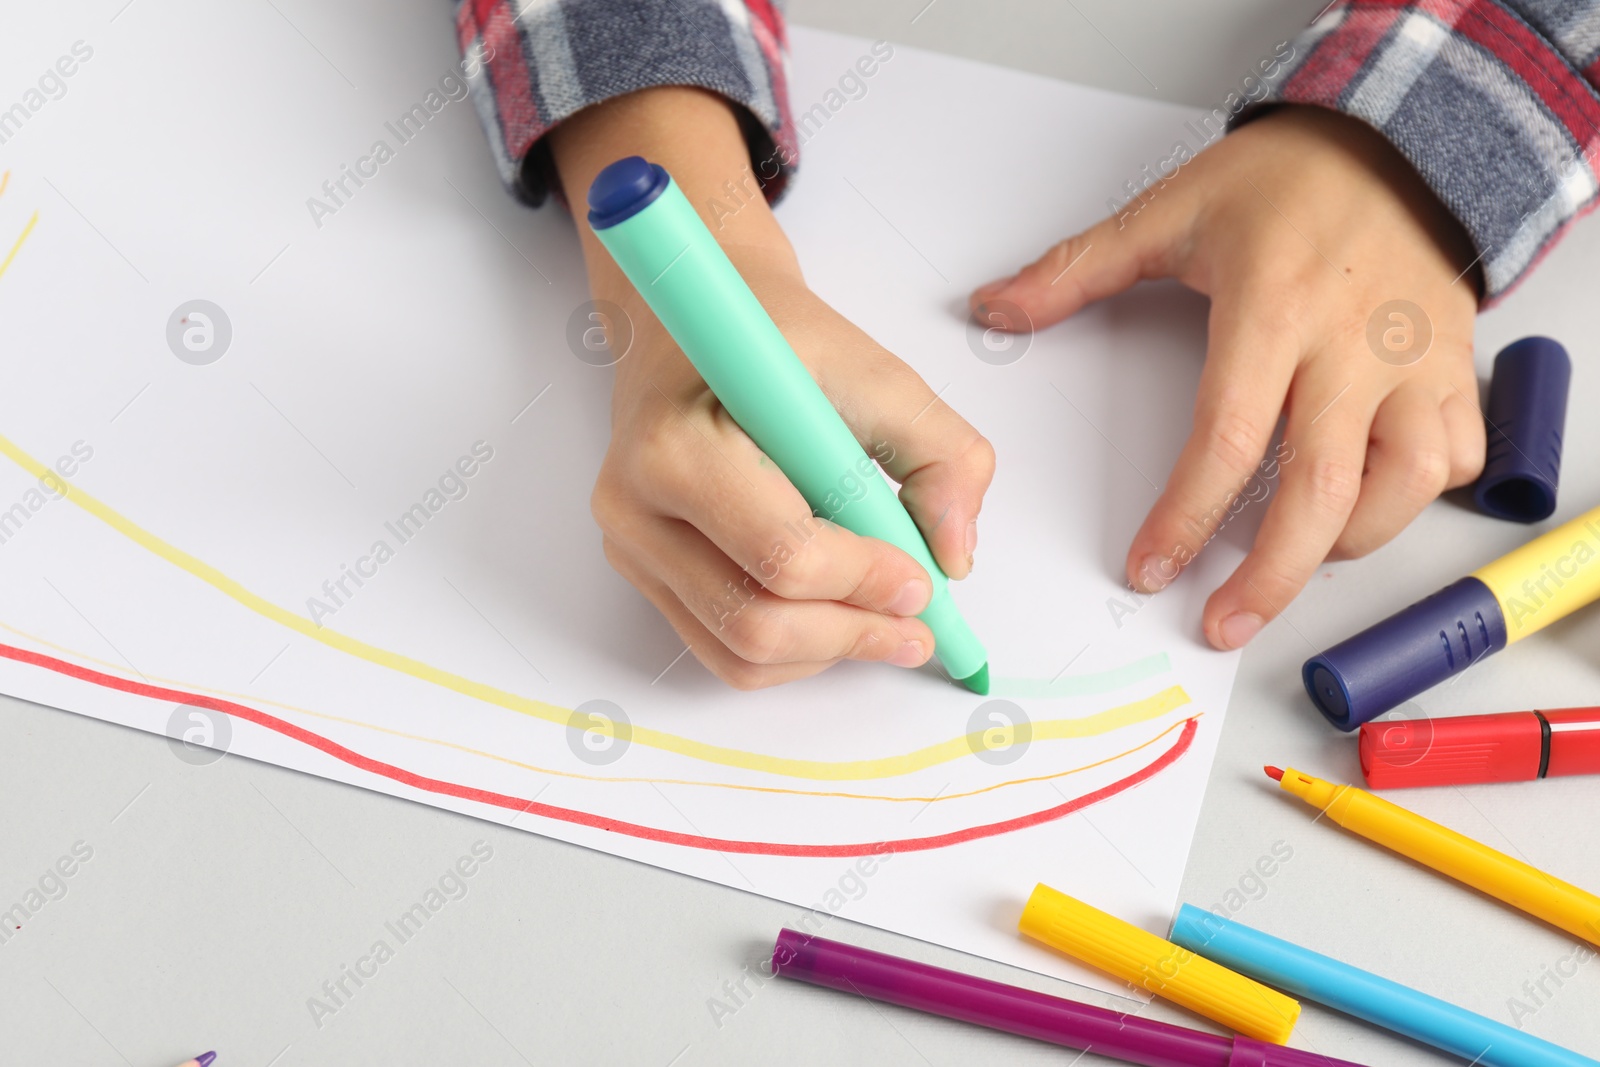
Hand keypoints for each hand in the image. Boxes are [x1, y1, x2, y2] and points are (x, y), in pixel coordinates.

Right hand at [553, 88, 992, 687]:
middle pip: (755, 622)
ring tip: (887, 627)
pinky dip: (795, 654)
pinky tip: (839, 619)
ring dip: (828, 651)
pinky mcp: (645, 574)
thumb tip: (955, 554)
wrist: (695, 329)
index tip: (923, 579)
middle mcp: (635, 506)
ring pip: (739, 654)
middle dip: (852, 632)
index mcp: (677, 445)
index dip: (866, 580)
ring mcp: (632, 548)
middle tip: (916, 624)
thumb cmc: (774, 342)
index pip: (783, 554)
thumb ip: (940, 454)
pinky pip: (722, 651)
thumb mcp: (874, 372)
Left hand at [971, 105, 1483, 649]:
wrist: (1397, 136)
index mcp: (1273, 309)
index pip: (1227, 439)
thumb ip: (1077, 270)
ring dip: (1346, 544)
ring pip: (1402, 486)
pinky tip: (1368, 510)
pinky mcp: (1454, 368)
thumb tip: (994, 308)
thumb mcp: (1170, 211)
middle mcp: (1351, 346)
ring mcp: (1413, 362)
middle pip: (1319, 490)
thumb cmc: (1285, 178)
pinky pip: (1456, 457)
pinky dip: (1420, 500)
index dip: (1185, 517)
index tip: (1150, 568)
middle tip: (1222, 623)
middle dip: (1269, 577)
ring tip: (1290, 568)